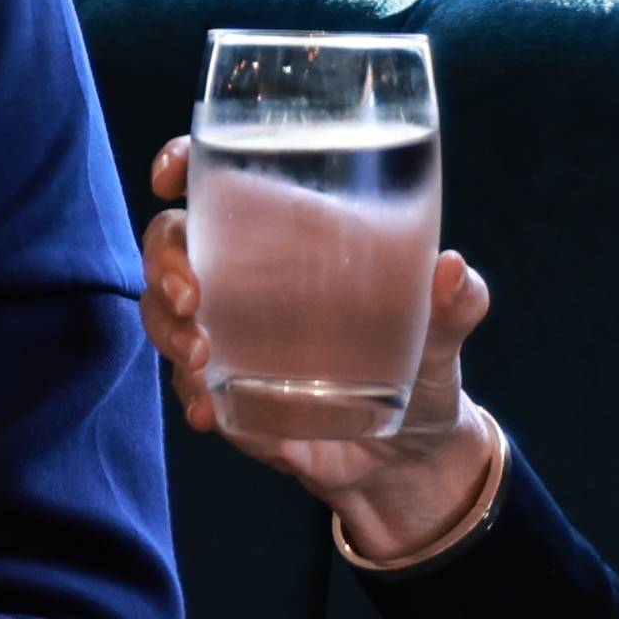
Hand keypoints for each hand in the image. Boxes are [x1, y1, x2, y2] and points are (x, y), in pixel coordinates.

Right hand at [138, 133, 501, 570]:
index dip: (185, 165)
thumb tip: (452, 271)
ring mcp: (229, 333)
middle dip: (163, 262)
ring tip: (201, 357)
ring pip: (163, 311)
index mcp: (293, 236)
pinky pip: (186, 384)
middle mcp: (248, 277)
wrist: (407, 453)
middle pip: (172, 243)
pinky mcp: (226, 390)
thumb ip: (456, 302)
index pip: (222, 182)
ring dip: (167, 328)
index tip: (169, 175)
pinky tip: (207, 412)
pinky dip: (188, 395)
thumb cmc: (422, 364)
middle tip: (192, 297)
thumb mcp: (444, 331)